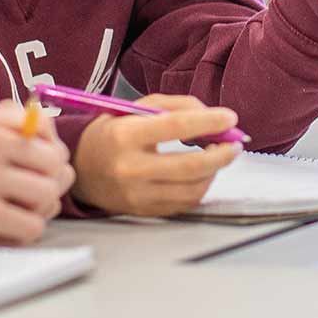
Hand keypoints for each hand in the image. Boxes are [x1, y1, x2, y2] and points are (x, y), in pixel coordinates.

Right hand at [0, 104, 73, 249]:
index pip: (45, 128)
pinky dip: (22, 235)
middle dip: (47, 185)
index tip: (29, 170)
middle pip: (55, 163)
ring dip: (38, 212)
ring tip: (13, 218)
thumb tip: (43, 144)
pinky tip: (0, 235)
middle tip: (24, 201)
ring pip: (49, 195)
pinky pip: (31, 226)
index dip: (45, 153)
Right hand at [69, 94, 242, 215]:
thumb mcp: (136, 108)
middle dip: (221, 154)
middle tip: (235, 144)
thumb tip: (216, 118)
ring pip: (192, 188)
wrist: (82, 169)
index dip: (208, 122)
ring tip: (216, 156)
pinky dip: (200, 186)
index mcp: (125, 135)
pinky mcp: (143, 211)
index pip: (175, 126)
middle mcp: (129, 168)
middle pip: (190, 166)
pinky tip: (201, 173)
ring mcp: (136, 194)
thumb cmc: (113, 133)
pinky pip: (184, 202)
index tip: (230, 119)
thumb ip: (177, 106)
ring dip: (213, 171)